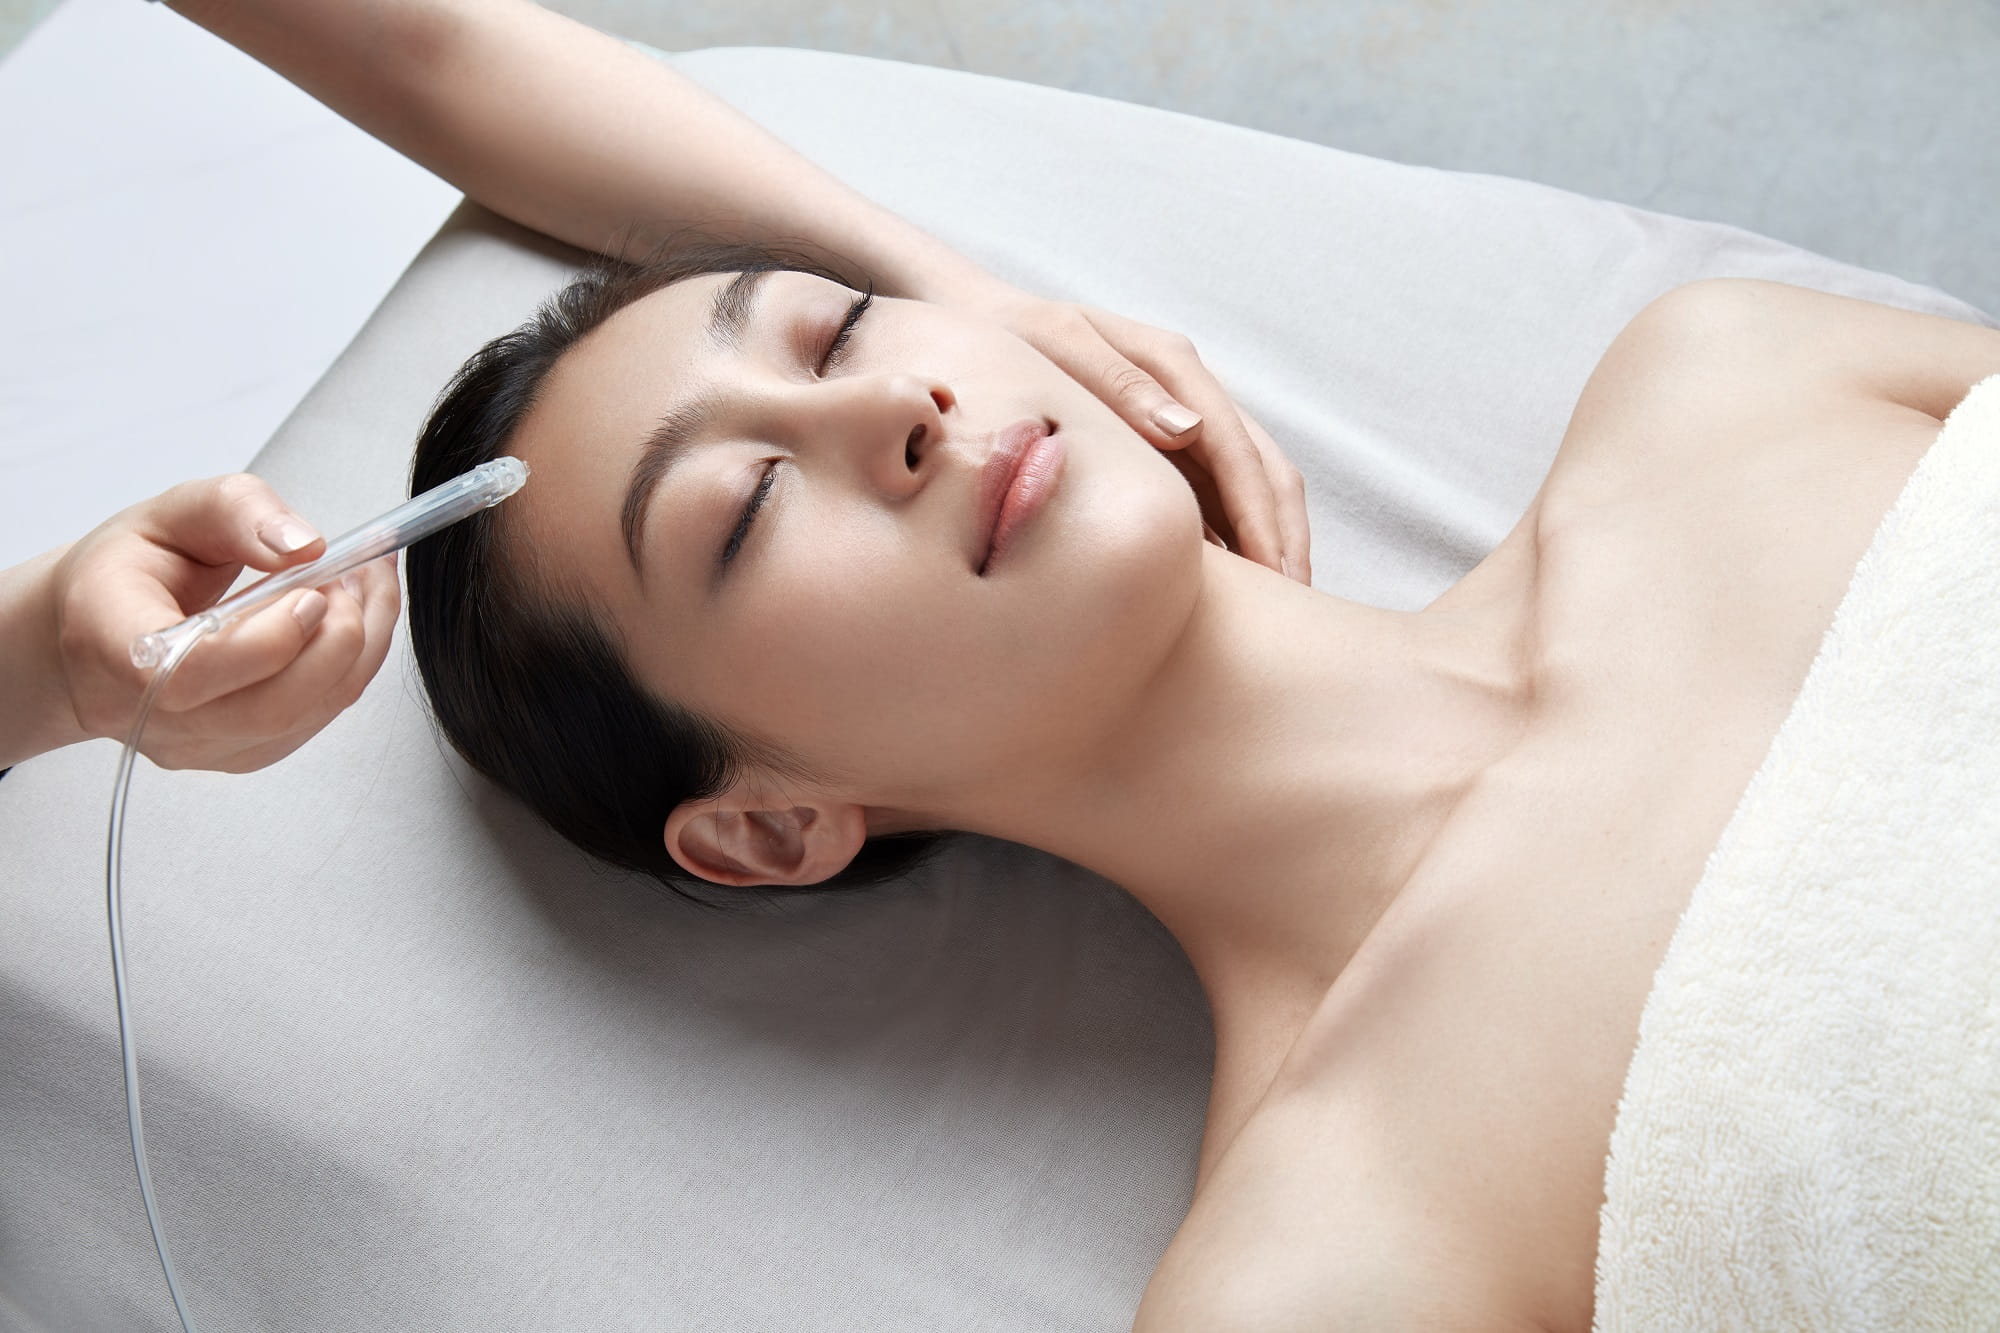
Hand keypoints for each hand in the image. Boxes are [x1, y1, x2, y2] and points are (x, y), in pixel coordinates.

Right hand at [49, 473, 398, 772]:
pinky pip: (315, 721)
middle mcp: (152, 714)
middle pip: (271, 708)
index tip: (312, 589)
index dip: (271, 637)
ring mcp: (197, 745)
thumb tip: (303, 546)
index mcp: (115, 645)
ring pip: (307, 717)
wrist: (95, 633)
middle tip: (349, 577)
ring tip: (361, 588)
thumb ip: (238, 511)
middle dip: (338, 637)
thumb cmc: (124, 574)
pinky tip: (349, 623)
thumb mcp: (171, 513)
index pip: (196, 671)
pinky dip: (350, 668)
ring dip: (360, 648)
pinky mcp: (237, 754)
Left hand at [946, 283, 1311, 583]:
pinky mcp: (1168, 446)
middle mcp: (1192, 390)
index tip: (1273, 567)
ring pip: (1251, 483)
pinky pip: (1215, 495)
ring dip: (1269, 538)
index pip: (1236, 446)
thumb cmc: (1018, 335)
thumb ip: (1121, 387)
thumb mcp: (1060, 347)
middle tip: (1295, 600)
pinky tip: (1234, 586)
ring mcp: (1184, 418)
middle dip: (1284, 533)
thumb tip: (1188, 429)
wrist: (986, 318)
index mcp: (1174, 364)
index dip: (1258, 510)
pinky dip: (1235, 536)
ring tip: (1280, 605)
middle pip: (1265, 466)